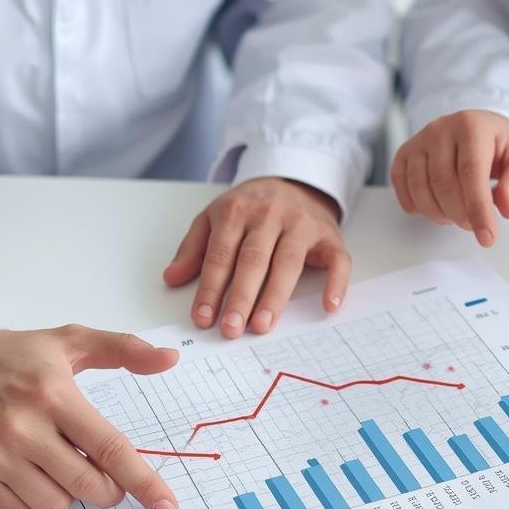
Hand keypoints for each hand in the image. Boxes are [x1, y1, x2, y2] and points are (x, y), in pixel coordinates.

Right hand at [0, 321, 181, 508]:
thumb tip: (168, 359)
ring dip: (67, 495)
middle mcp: (22, 427)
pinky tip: (26, 473)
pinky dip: (32, 503)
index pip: (109, 448)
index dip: (143, 481)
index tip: (165, 503)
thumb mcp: (66, 342)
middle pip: (88, 486)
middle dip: (108, 490)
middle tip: (104, 478)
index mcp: (53, 394)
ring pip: (55, 506)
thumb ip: (122, 349)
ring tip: (54, 464)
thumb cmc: (5, 356)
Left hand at [162, 176, 349, 337]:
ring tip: (262, 325)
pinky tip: (328, 305)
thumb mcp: (214, 218)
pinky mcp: (329, 234)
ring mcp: (302, 223)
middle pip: (254, 259)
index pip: (221, 254)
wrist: (294, 180)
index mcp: (237, 211)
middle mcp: (270, 214)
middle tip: (231, 328)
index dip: (211, 288)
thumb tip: (171, 278)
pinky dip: (336, 282)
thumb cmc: (251, 207)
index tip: (204, 318)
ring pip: (289, 262)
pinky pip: (337, 259)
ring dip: (275, 296)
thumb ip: (193, 248)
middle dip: (241, 296)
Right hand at [390, 110, 508, 246]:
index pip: (471, 173)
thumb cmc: (500, 145)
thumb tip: (507, 208)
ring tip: (456, 215)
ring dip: (438, 214)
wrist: (479, 127)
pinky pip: (401, 186)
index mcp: (472, 127)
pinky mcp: (404, 153)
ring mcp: (419, 141)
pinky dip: (417, 206)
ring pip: (419, 188)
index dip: (478, 209)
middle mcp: (440, 129)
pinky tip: (436, 206)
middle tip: (473, 224)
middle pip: (443, 184)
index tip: (487, 237)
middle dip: (460, 215)